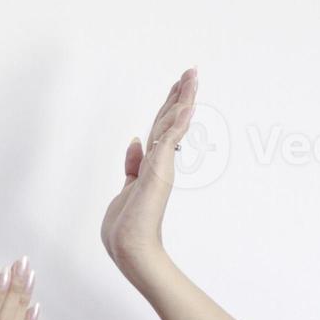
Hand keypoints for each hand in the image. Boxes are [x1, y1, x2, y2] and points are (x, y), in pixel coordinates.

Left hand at [100, 66, 196, 277]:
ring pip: (172, 125)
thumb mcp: (128, 187)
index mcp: (152, 165)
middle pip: (170, 120)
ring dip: (183, 99)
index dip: (170, 106)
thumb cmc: (127, 226)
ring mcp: (161, 166)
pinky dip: (179, 122)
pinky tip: (188, 105)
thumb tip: (135, 141)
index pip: (161, 128)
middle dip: (181, 95)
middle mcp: (159, 162)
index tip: (179, 86)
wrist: (130, 247)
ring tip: (192, 77)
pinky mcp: (159, 172)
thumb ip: (133, 164)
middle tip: (192, 71)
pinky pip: (169, 140)